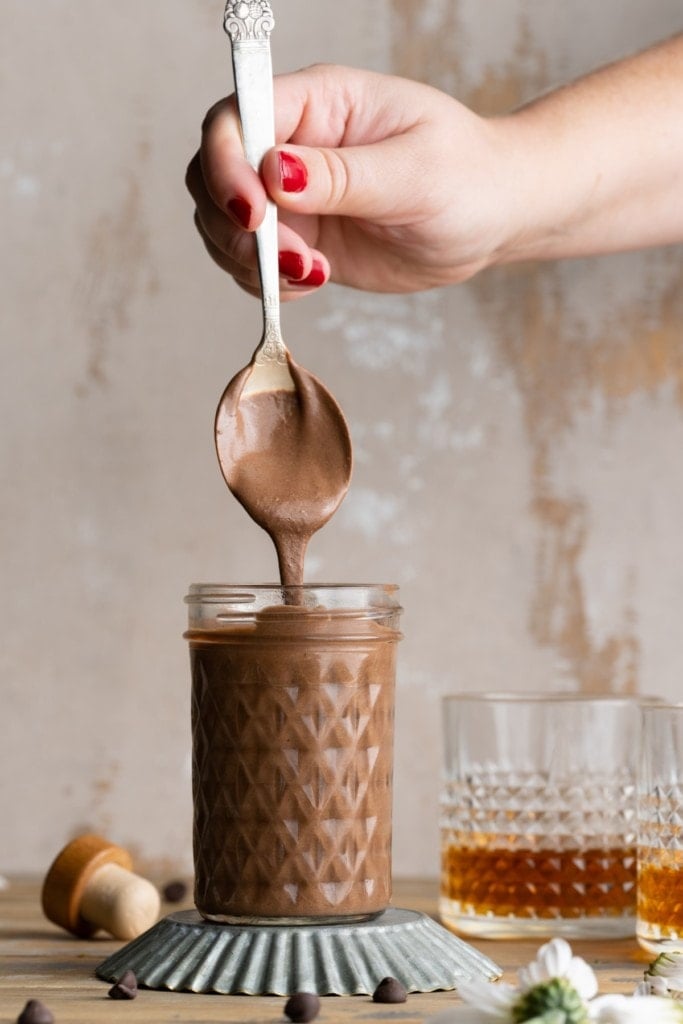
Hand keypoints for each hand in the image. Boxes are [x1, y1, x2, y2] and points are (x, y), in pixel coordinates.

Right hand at [186, 64, 512, 299]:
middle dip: (235, 225)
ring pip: (224, 226)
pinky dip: (268, 282)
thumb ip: (342, 175)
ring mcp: (291, 196)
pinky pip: (254, 264)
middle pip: (212, 175)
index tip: (254, 213)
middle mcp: (291, 145)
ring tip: (313, 272)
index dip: (226, 165)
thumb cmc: (467, 176)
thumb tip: (274, 175)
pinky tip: (312, 281)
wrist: (490, 218)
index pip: (235, 119)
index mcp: (316, 103)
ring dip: (251, 261)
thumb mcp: (414, 172)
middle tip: (293, 256)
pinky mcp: (299, 239)